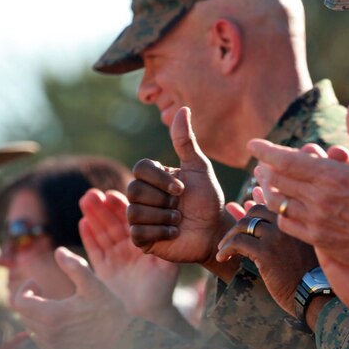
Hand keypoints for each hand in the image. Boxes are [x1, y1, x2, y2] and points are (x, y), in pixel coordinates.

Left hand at [11, 247, 130, 348]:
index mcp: (52, 315)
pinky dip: (44, 328)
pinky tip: (61, 320)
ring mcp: (53, 348)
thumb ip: (75, 266)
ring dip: (36, 315)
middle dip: (30, 300)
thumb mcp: (94, 285)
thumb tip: (59, 251)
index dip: (24, 289)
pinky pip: (41, 341)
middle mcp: (48, 335)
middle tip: (44, 290)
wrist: (124, 341)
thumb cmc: (110, 310)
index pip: (19, 303)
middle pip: (23, 315)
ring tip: (54, 305)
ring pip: (30, 329)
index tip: (37, 283)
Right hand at [80, 188, 181, 324]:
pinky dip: (88, 236)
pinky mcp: (103, 270)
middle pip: (113, 222)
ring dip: (93, 216)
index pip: (131, 220)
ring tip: (85, 200)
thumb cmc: (161, 290)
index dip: (121, 207)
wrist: (147, 316)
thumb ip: (163, 247)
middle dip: (103, 208)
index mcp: (144, 242)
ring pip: (102, 233)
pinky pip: (95, 249)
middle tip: (93, 194)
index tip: (112, 194)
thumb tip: (167, 225)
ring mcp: (115, 258)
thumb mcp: (166, 266)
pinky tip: (82, 222)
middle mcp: (128, 247)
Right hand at [127, 107, 231, 264]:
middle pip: (134, 190)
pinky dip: (161, 232)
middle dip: (163, 200)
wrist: (214, 231)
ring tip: (179, 220)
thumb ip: (186, 141)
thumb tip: (183, 109)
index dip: (160, 179)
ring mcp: (140, 217)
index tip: (182, 189)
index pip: (140, 168)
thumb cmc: (207, 199)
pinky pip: (138, 232)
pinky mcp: (141, 239)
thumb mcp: (198, 168)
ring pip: (135, 212)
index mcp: (153, 177)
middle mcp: (142, 195)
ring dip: (164, 217)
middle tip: (180, 206)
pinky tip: (175, 233)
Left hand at [215, 203, 317, 315]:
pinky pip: (238, 243)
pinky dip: (226, 249)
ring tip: (224, 248)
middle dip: (240, 221)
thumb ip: (284, 226)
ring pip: (244, 225)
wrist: (315, 293)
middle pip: (255, 211)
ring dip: (229, 236)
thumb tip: (264, 207)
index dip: (254, 207)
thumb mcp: (300, 243)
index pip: (270, 203)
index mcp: (296, 220)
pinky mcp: (266, 252)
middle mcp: (287, 223)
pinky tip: (222, 258)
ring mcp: (276, 236)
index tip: (244, 212)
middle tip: (231, 236)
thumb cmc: (308, 270)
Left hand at [249, 101, 348, 266]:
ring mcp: (315, 220)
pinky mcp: (315, 238)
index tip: (252, 144)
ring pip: (276, 201)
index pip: (287, 160)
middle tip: (261, 164)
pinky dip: (278, 211)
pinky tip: (279, 205)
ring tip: (264, 181)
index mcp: (332, 175)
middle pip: (276, 179)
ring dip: (266, 188)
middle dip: (264, 168)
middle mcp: (319, 197)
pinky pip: (285, 222)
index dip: (265, 150)